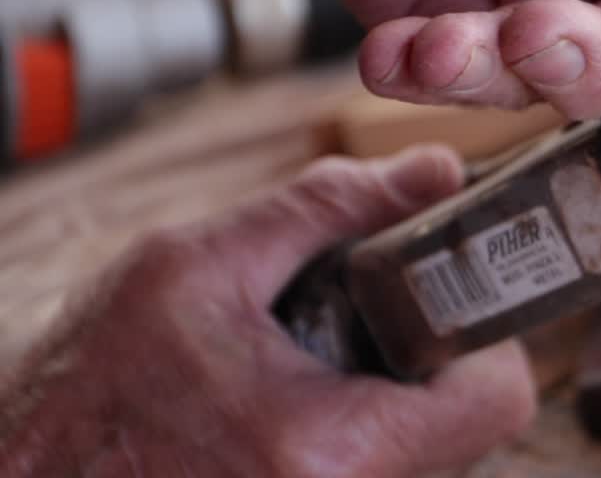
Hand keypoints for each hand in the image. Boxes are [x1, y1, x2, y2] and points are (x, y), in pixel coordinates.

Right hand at [0, 147, 534, 476]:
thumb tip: (432, 172)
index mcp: (327, 444)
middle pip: (466, 432)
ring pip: (423, 459)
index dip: (483, 342)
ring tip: (319, 364)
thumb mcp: (194, 266)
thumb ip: (324, 208)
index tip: (444, 310)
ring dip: (394, 404)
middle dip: (432, 368)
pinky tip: (293, 408)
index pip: (496, 399)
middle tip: (374, 326)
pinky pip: (376, 475)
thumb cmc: (84, 387)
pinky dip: (356, 436)